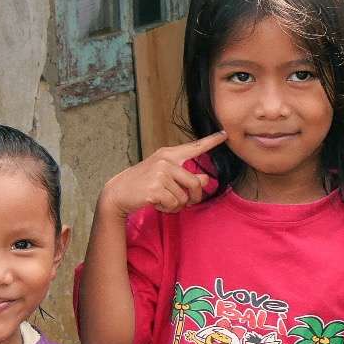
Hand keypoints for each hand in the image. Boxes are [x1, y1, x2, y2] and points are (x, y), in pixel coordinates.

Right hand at [98, 131, 226, 217]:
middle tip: (186, 203)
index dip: (211, 141)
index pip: (194, 147)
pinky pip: (174, 204)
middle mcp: (166, 161)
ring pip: (184, 198)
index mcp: (169, 154)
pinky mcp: (156, 189)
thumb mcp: (165, 176)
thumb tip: (206, 179)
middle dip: (194, 198)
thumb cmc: (143, 183)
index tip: (225, 134)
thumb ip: (185, 176)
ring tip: (163, 200)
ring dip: (177, 205)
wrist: (118, 192)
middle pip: (196, 183)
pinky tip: (157, 204)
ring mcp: (160, 174)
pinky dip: (168, 209)